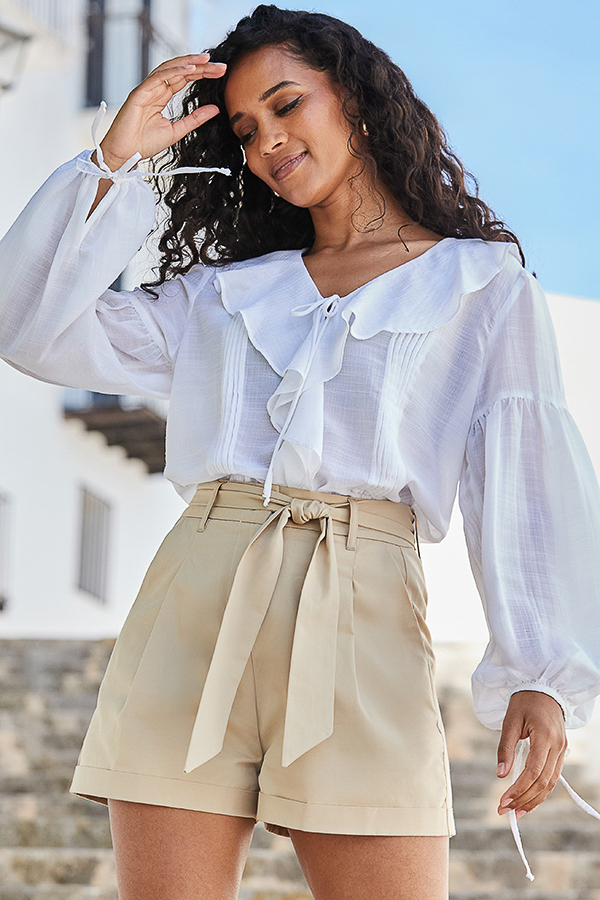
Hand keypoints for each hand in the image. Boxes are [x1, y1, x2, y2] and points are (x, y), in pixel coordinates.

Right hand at [97, 53, 226, 170]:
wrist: (125, 155)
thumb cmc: (144, 144)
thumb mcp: (177, 131)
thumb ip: (195, 119)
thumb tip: (215, 108)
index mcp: (161, 95)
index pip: (184, 78)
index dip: (202, 73)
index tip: (221, 72)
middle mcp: (154, 88)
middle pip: (180, 70)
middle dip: (200, 66)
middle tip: (221, 66)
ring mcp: (146, 89)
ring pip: (169, 69)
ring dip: (189, 63)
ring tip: (207, 60)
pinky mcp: (139, 94)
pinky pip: (157, 77)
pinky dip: (174, 72)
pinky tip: (189, 69)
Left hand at [497, 690, 566, 818]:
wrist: (543, 688)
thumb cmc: (524, 702)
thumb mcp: (510, 721)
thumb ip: (505, 748)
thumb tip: (501, 775)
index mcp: (545, 737)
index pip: (533, 771)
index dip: (519, 789)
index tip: (503, 800)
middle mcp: (558, 746)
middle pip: (543, 782)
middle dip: (524, 799)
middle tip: (505, 810)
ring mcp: (562, 750)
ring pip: (550, 783)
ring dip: (533, 800)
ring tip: (516, 812)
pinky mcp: (560, 752)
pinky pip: (553, 777)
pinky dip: (541, 791)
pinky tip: (528, 800)